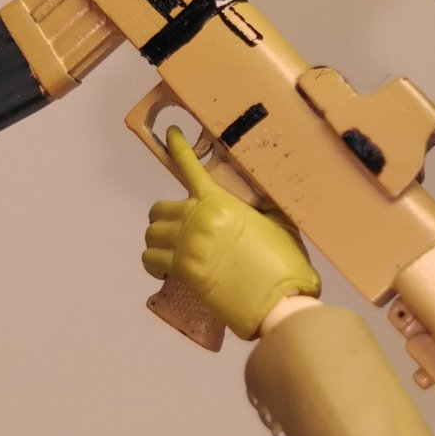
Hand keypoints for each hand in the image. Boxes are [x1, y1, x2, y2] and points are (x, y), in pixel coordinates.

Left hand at [143, 127, 319, 338]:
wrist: (278, 301)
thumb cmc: (284, 262)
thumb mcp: (278, 224)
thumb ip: (259, 206)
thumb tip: (254, 197)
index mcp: (220, 202)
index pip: (191, 169)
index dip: (179, 148)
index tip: (170, 134)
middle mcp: (198, 219)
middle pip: (160, 208)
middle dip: (167, 216)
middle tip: (181, 228)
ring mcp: (186, 246)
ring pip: (151, 233)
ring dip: (159, 239)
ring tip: (174, 248)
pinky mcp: (181, 272)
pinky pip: (150, 259)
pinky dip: (154, 263)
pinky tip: (165, 268)